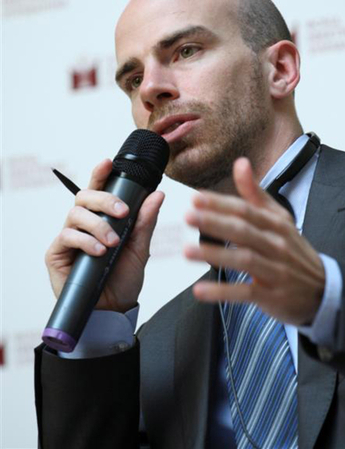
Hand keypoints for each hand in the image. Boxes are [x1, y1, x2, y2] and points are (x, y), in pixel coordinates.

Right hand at [45, 159, 163, 311]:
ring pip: (75, 214)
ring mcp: (68, 238)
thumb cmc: (123, 278)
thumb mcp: (140, 248)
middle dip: (104, 199)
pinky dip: (85, 241)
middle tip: (123, 212)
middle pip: (84, 196)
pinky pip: (67, 236)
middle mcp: (83, 224)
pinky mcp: (56, 254)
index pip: (98, 190)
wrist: (114, 310)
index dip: (100, 174)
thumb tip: (158, 195)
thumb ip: (145, 221)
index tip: (107, 163)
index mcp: (101, 218)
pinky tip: (99, 251)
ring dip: (97, 224)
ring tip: (113, 242)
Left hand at [184, 157, 324, 325]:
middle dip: (214, 222)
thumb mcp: (279, 219)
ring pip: (243, 259)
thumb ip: (255, 193)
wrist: (323, 290)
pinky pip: (244, 292)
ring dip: (215, 254)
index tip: (195, 198)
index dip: (221, 203)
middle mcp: (277, 245)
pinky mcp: (272, 296)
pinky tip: (200, 290)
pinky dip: (222, 292)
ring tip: (187, 250)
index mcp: (277, 224)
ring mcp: (275, 271)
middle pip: (243, 231)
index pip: (246, 210)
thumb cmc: (293, 250)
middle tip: (188, 216)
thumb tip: (240, 162)